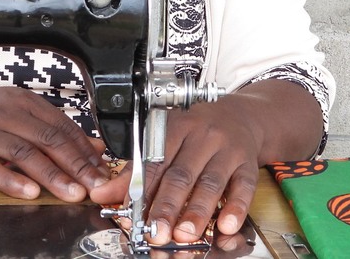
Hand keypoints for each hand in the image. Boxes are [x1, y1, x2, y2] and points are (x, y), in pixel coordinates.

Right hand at [0, 70, 108, 201]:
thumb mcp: (20, 114)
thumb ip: (55, 129)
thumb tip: (94, 147)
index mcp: (23, 101)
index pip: (61, 126)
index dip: (85, 150)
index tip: (102, 170)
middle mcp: (5, 113)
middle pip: (47, 139)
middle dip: (75, 164)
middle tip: (94, 185)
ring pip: (23, 153)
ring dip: (50, 175)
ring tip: (71, 192)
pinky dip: (11, 180)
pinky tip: (28, 192)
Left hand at [88, 80, 321, 245]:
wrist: (241, 115)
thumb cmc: (197, 131)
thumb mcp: (164, 140)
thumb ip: (135, 170)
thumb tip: (101, 194)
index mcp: (176, 128)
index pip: (156, 162)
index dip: (143, 191)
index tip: (134, 215)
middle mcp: (202, 136)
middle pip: (182, 174)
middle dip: (168, 206)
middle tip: (158, 232)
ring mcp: (227, 149)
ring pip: (211, 182)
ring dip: (198, 211)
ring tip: (186, 233)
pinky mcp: (248, 163)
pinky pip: (243, 186)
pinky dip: (236, 207)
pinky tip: (227, 225)